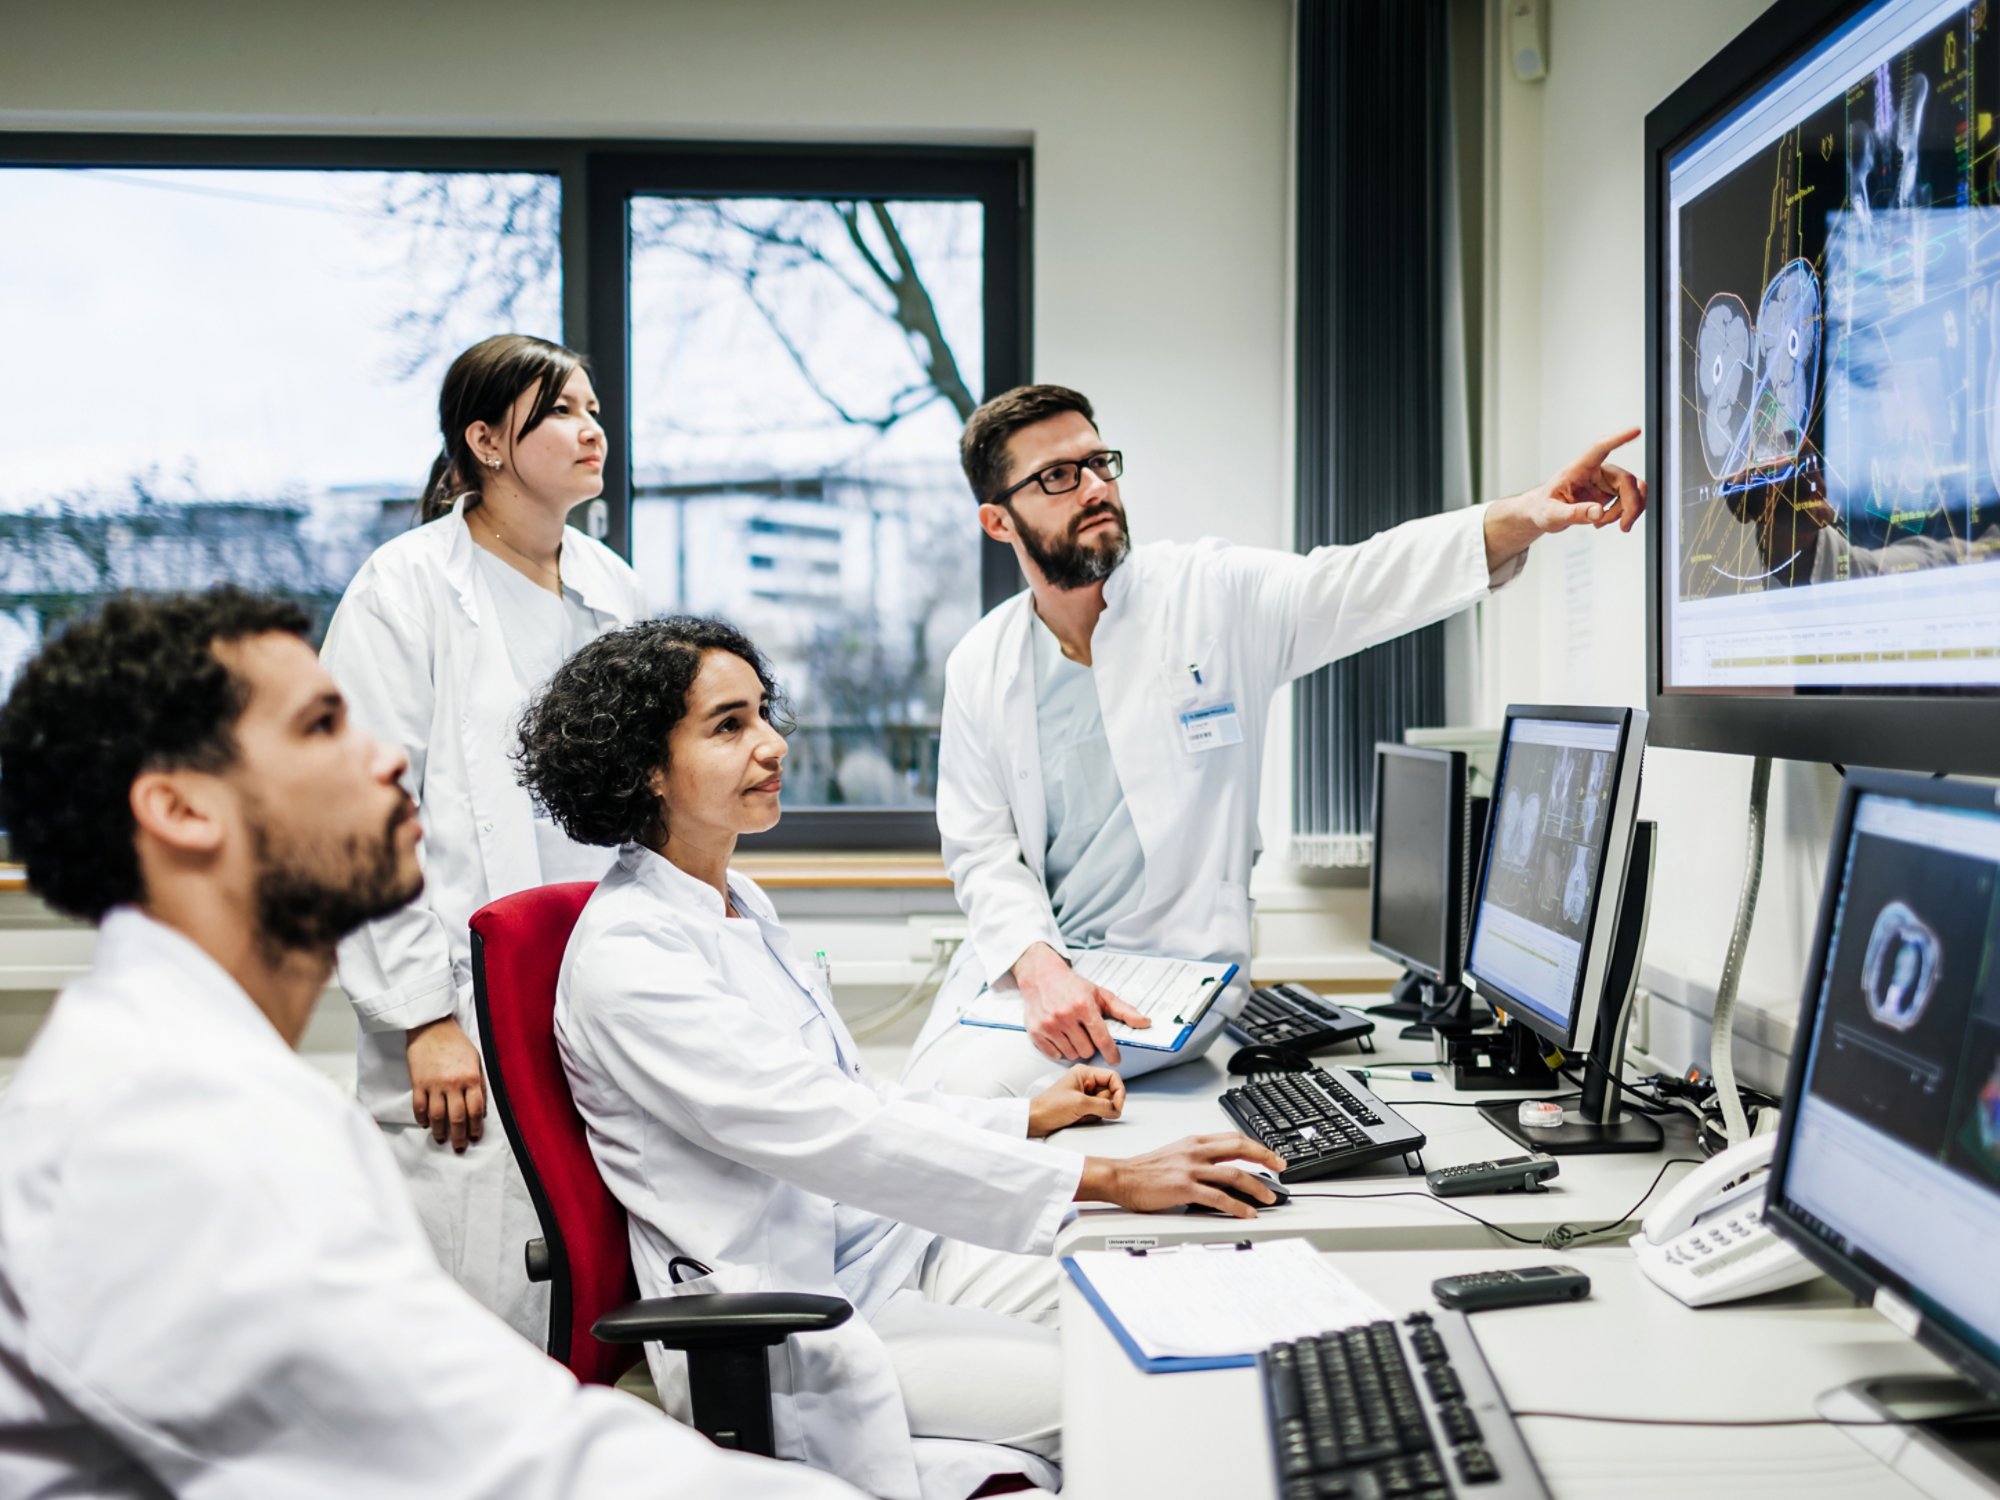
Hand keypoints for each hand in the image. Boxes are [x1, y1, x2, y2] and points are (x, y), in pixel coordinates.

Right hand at [406, 1016, 485, 1151]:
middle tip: (459, 1148)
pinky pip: (419, 1106)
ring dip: (440, 1131)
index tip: (474, 1137)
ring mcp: (434, 1084)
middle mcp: (453, 1084)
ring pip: (437, 1116)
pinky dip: (422, 1118)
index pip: (476, 1110)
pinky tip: (425, 1125)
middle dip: (459, 1136)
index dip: (475, 1127)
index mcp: (471, 1077)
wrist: (431, 1026)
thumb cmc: (456, 1042)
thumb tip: (480, 1107)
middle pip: (457, 1117)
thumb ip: (478, 1082)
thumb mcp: (475, 1059)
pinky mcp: (418, 1083)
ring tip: (442, 1139)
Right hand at [1012, 942, 1150, 1064]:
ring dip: (1076, 1049)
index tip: (1115, 1059)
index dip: (1111, 1053)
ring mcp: (1049, 1025)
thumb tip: (1145, 1022)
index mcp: (1083, 1006)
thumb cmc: (1073, 986)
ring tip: (1074, 1035)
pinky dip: (1060, 1050)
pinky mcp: (1036, 1031)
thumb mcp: (1100, 994)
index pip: (1102, 1039)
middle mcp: (1065, 1016)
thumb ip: (1124, 1010)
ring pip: (1071, 1054)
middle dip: (1090, 1046)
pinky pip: (1054, 1054)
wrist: (1041, 976)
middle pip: (1086, 1050)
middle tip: (1087, 1035)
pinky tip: (1062, 1037)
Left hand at [1028, 1065, 1126, 1136]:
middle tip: (1091, 1110)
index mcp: (1084, 1073)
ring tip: (1081, 1114)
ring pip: (1105, 1104)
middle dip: (1104, 1104)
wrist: (1034, 1121)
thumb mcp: (1079, 1104)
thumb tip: (1117, 1109)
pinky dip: (1091, 1118)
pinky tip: (1079, 1118)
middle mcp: (1086, 1082)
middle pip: (1110, 1092)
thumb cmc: (1048, 1107)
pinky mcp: (1082, 1106)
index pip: (1113, 1077)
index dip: (1119, 1091)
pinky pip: (1097, 1113)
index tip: (1118, 1105)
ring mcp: (1085, 1095)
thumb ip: (1103, 1105)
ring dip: (1096, 1113)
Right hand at [1077, 1133, 1287, 1219]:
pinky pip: (1219, 1197)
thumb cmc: (1144, 1170)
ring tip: (1269, 1197)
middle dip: (1265, 1158)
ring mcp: (1191, 1169)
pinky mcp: (1185, 1187)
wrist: (1120, 1177)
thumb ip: (1198, 1156)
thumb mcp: (1175, 1153)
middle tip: (1281, 1168)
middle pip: (1240, 1148)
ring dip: (1257, 1186)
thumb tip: (1220, 1166)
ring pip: (1234, 1173)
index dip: (1256, 1146)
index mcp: (1194, 1141)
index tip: (1270, 1155)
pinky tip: (1247, 1212)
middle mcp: (1196, 1151)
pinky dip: (1237, 1205)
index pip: (1233, 1138)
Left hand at [1483, 426, 1648, 571]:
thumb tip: (1598, 512)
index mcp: (1579, 468)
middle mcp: (1597, 470)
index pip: (1600, 448)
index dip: (1618, 439)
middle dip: (1630, 505)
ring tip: (1602, 523)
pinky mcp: (1612, 492)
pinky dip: (1623, 515)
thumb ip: (1573, 513)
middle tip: (1623, 526)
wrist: (1545, 513)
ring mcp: (1607, 481)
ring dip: (1627, 511)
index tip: (1636, 431)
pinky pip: (1630, 501)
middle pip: (1627, 480)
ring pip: (1634, 490)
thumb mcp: (1551, 514)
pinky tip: (1602, 522)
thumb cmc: (1544, 507)